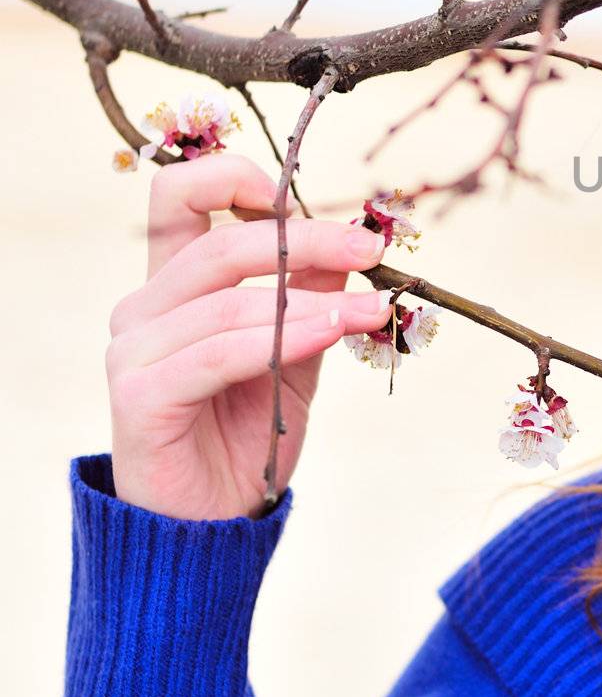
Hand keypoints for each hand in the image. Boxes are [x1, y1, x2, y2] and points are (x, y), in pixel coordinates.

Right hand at [106, 153, 394, 519]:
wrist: (213, 520)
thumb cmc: (251, 428)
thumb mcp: (296, 348)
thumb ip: (312, 294)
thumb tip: (354, 243)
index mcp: (174, 284)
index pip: (179, 196)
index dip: (234, 177)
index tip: (302, 194)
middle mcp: (145, 307)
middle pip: (220, 241)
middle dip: (306, 238)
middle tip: (370, 249)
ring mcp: (134, 350)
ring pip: (229, 300)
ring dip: (311, 299)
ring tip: (372, 308)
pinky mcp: (140, 395)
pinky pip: (219, 352)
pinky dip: (281, 337)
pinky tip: (331, 332)